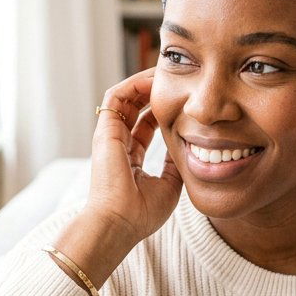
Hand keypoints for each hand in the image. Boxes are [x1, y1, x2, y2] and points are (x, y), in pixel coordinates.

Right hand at [86, 67, 181, 244]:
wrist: (119, 223)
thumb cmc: (141, 213)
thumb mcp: (168, 186)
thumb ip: (175, 166)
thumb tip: (190, 153)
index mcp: (130, 158)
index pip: (144, 126)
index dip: (162, 110)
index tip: (182, 100)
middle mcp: (117, 144)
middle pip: (134, 107)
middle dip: (153, 91)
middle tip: (175, 79)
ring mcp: (109, 136)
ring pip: (124, 97)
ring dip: (144, 82)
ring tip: (165, 72)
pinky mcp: (105, 130)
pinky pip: (116, 96)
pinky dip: (133, 84)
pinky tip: (154, 79)